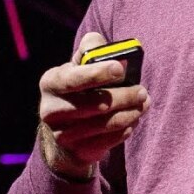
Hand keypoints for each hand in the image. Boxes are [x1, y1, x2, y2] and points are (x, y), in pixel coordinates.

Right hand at [37, 32, 149, 179]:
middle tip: (143, 91)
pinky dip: (126, 129)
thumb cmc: (79, 87)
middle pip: (96, 104)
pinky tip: (133, 119)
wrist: (65, 128)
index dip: (97, 73)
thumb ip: (90, 49)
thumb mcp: (79, 65)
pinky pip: (109, 141)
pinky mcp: (77, 151)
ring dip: (131, 113)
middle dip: (124, 96)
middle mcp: (50, 110)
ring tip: (143, 104)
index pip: (72, 79)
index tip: (120, 68)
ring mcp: (62, 134)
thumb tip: (99, 42)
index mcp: (51, 82)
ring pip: (106, 124)